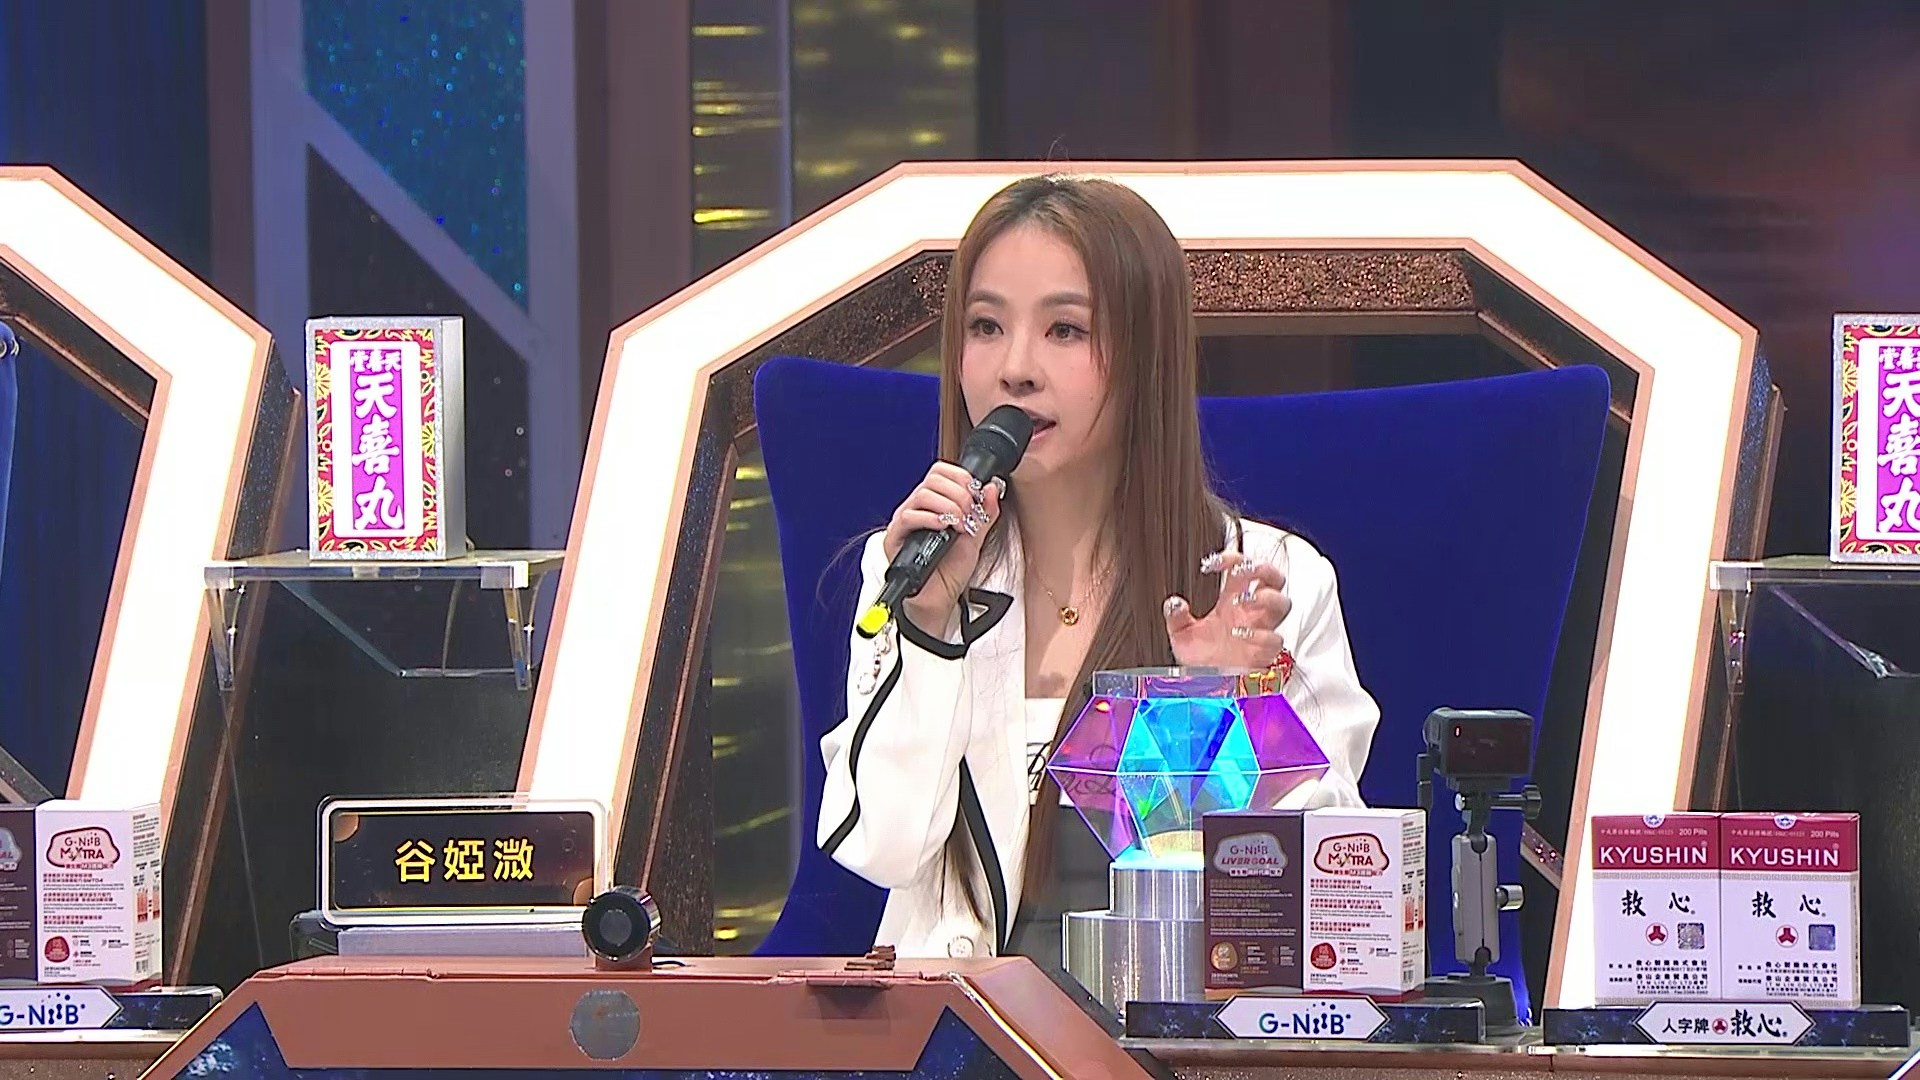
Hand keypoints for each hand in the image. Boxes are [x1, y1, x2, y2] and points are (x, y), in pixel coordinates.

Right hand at [882, 462, 1003, 630]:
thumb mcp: (976, 538)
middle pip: (934, 479)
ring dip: (948, 506)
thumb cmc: (951, 571)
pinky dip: (930, 518)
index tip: (976, 494)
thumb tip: (991, 488)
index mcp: (935, 503)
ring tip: (960, 524)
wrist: (939, 598)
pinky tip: (944, 527)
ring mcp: (906, 521)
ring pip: (922, 494)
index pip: (942, 472)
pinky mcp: (896, 537)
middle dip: (959, 493)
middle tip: (970, 513)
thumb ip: (985, 514)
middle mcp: (918, 508)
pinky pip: (908, 517)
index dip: (961, 477)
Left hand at [1164, 552, 1292, 669]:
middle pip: (1274, 578)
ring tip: (1242, 601)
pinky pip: (1274, 639)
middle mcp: (1250, 613)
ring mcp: (1261, 631)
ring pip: (1282, 603)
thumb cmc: (1202, 660)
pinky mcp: (1265, 654)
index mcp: (1232, 601)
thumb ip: (1176, 617)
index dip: (1231, 558)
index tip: (1210, 564)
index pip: (1242, 569)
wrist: (1209, 689)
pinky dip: (1259, 635)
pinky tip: (1240, 633)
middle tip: (1243, 571)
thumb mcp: (1183, 635)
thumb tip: (1173, 603)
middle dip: (1262, 569)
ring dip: (1264, 597)